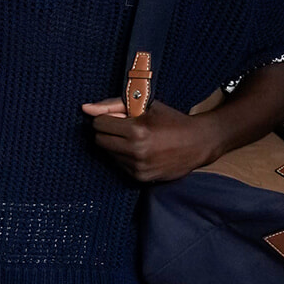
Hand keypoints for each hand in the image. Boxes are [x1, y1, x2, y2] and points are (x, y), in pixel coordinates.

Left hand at [81, 96, 221, 182]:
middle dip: (108, 131)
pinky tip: (141, 150)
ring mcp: (138, 167)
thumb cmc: (172, 120)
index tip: (118, 116)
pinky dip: (125, 157)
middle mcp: (136, 151)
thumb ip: (113, 105)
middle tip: (124, 127)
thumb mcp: (146, 105)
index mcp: (136, 130)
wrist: (198, 143)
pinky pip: (119, 165)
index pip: (99, 124)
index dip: (106, 118)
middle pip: (99, 140)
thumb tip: (85, 108)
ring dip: (116, 145)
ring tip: (136, 139)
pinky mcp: (141, 178)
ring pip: (108, 154)